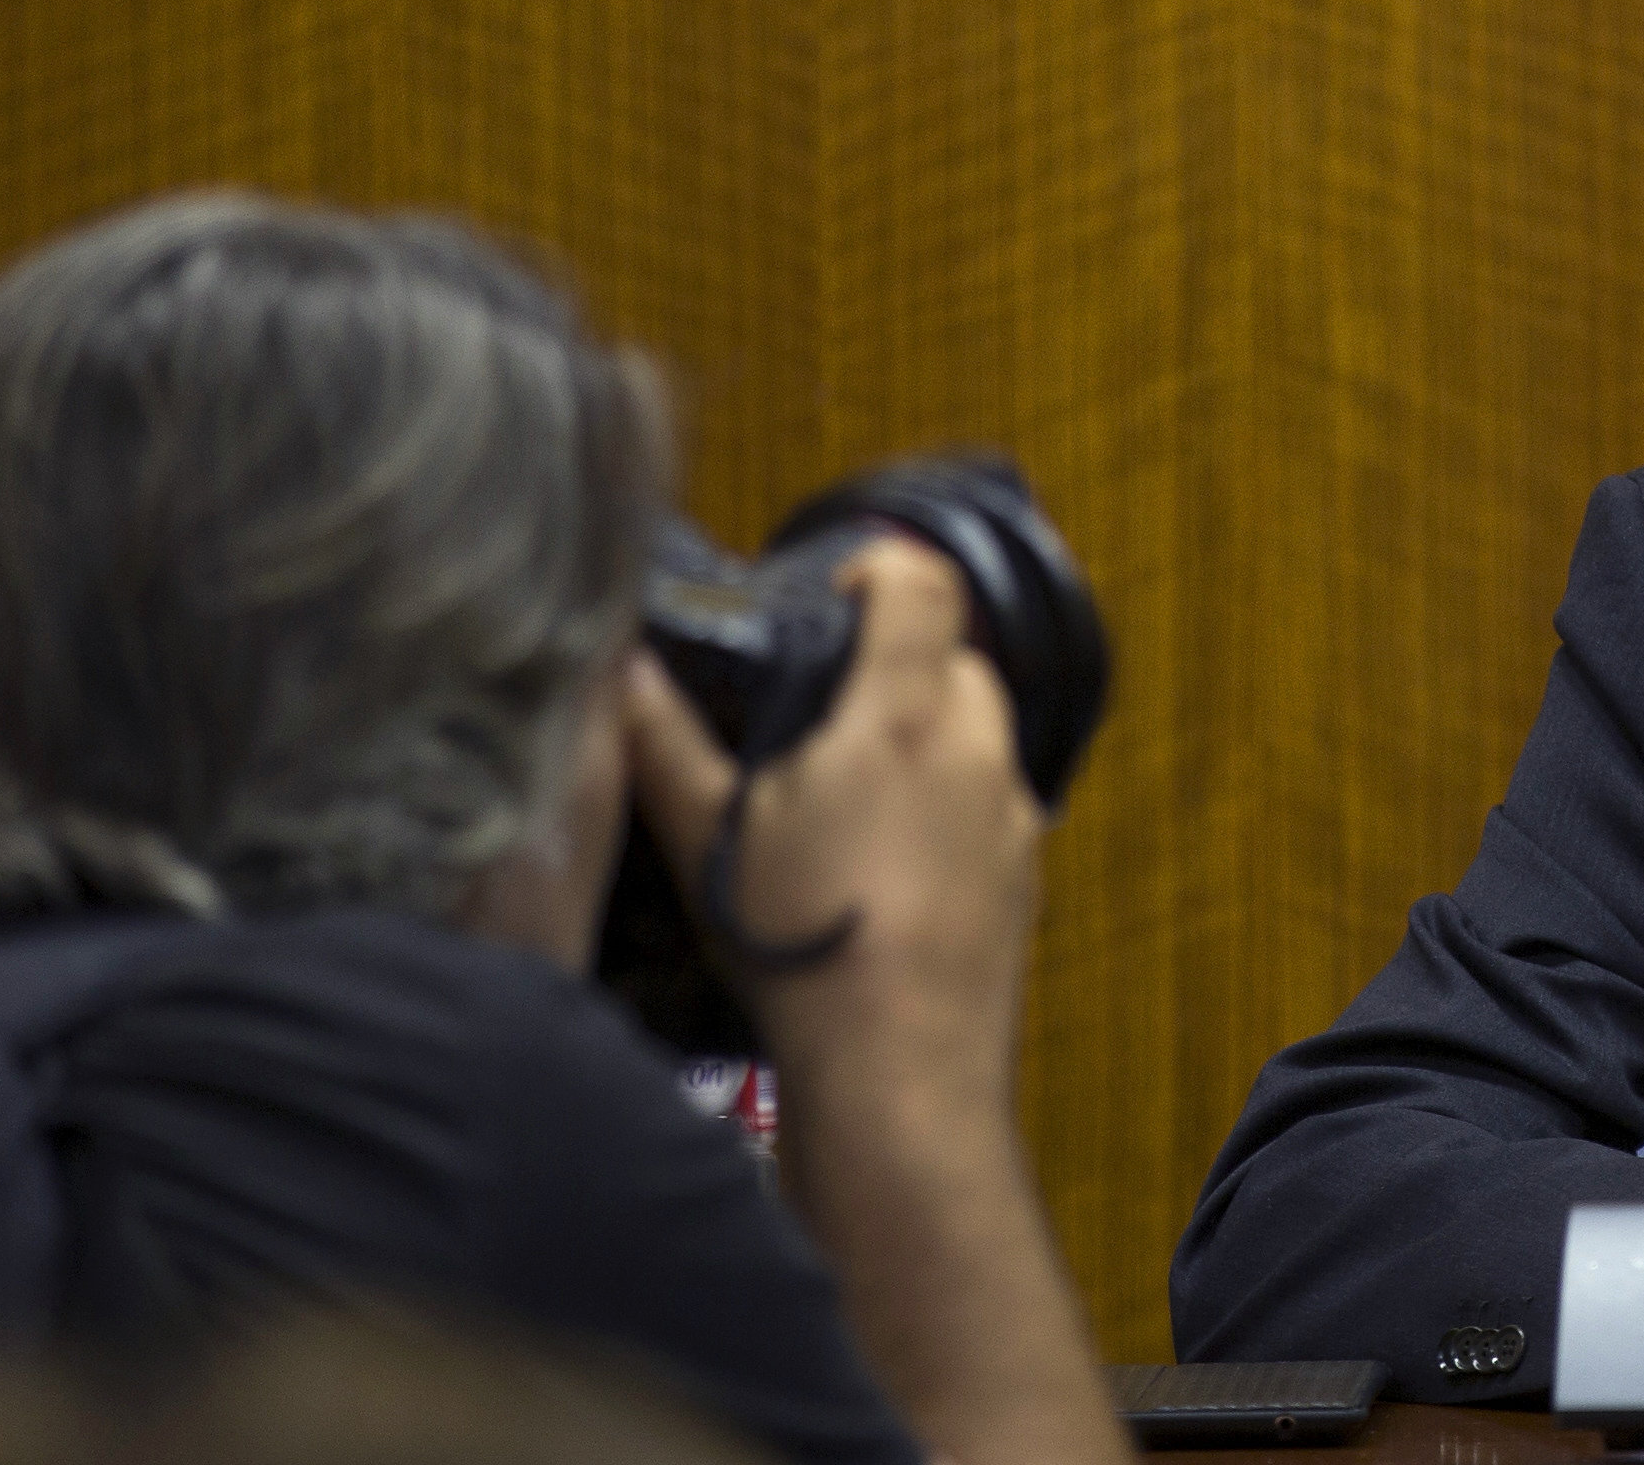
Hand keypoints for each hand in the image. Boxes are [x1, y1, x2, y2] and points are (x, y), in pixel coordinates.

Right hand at [621, 536, 1046, 1077]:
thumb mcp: (709, 840)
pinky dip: (944, 808)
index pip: (923, 582)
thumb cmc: (805, 947)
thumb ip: (662, 742)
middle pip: (957, 657)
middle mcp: (977, 750)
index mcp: (904, 714)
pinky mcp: (1024, 879)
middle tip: (823, 702)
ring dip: (924, 736)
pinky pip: (989, 809)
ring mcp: (1012, 817)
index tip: (831, 594)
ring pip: (978, 735)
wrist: (901, 1077)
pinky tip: (879, 866)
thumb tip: (619, 670)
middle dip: (898, 660)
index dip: (878, 566)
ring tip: (844, 790)